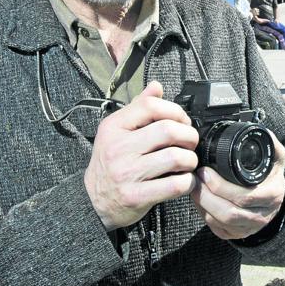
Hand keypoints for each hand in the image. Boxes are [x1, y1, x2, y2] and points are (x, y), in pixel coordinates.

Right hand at [84, 81, 199, 230]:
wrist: (94, 199)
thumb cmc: (109, 161)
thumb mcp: (116, 130)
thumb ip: (138, 107)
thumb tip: (156, 86)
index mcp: (114, 127)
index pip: (150, 106)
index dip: (175, 110)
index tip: (182, 120)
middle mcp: (118, 148)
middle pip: (168, 130)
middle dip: (189, 135)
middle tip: (190, 142)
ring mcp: (127, 173)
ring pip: (176, 158)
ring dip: (190, 159)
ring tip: (187, 161)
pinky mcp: (136, 196)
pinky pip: (174, 185)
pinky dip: (187, 182)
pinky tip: (183, 180)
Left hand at [190, 130, 284, 239]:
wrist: (275, 202)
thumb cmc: (271, 177)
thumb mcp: (276, 158)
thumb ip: (270, 144)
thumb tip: (258, 130)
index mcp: (271, 195)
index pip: (244, 197)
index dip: (221, 186)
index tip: (205, 171)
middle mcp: (261, 215)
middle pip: (228, 212)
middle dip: (206, 195)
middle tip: (195, 177)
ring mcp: (248, 228)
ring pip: (218, 222)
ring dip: (201, 203)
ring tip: (193, 185)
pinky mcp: (235, 234)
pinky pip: (215, 228)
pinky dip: (203, 213)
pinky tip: (198, 198)